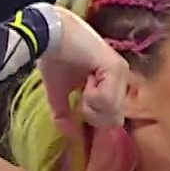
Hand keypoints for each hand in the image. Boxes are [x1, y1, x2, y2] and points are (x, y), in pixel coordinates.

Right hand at [36, 5, 127, 131]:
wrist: (47, 34)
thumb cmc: (53, 57)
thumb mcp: (59, 93)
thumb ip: (65, 114)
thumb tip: (71, 136)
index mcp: (112, 81)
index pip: (113, 117)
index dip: (96, 120)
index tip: (80, 111)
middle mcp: (122, 76)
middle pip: (115, 120)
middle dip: (93, 115)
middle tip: (81, 96)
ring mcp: (121, 71)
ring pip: (113, 113)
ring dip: (91, 105)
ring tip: (83, 85)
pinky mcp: (116, 67)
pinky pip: (107, 100)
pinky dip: (91, 96)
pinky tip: (86, 79)